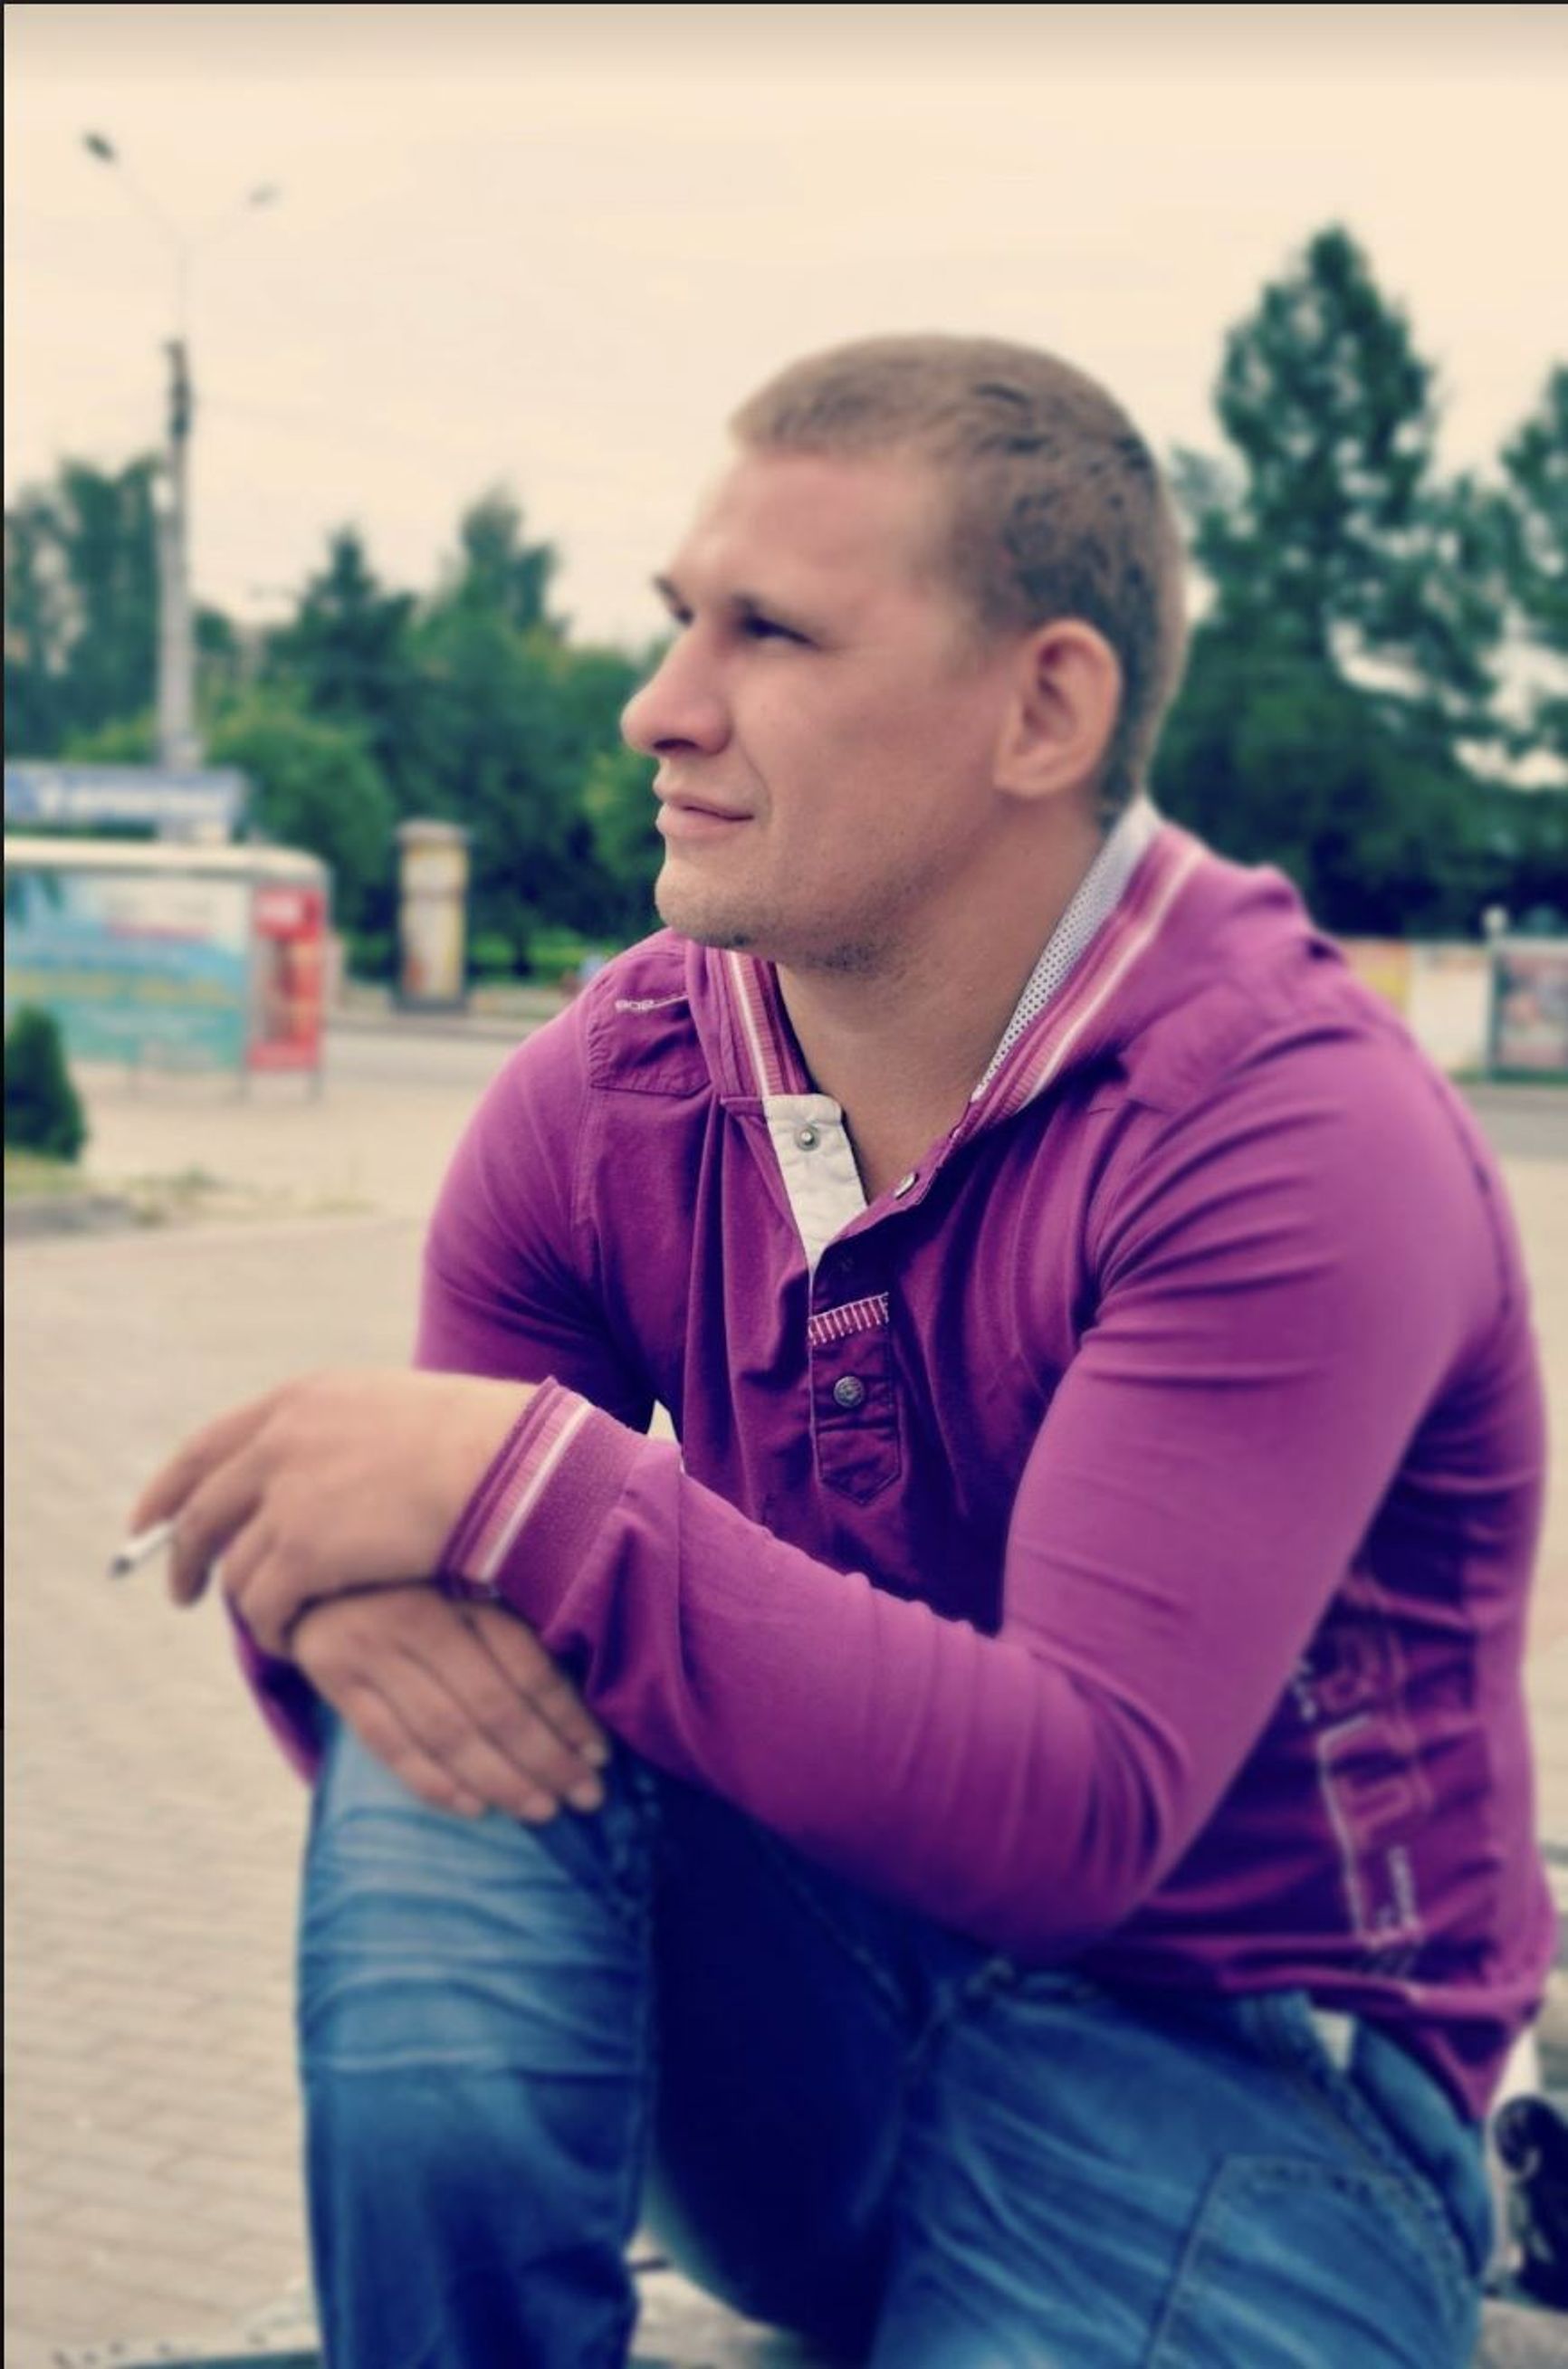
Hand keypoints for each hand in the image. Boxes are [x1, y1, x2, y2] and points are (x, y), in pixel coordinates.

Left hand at [130, 1368, 532, 1655]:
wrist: (513, 1470)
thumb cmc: (487, 1447)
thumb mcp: (400, 1416)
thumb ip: (347, 1436)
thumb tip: (325, 1472)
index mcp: (303, 1400)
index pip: (208, 1447)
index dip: (170, 1489)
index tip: (149, 1522)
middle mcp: (281, 1440)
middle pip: (201, 1509)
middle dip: (181, 1555)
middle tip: (180, 1591)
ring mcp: (287, 1494)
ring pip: (236, 1570)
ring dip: (248, 1604)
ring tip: (272, 1627)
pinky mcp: (302, 1551)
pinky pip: (263, 1608)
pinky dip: (273, 1632)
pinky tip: (293, 1643)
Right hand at [292, 1584, 609, 1822]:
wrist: (315, 1564)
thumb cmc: (411, 1577)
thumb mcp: (464, 1580)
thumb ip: (507, 1622)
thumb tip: (580, 1692)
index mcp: (462, 1588)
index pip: (526, 1663)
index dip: (567, 1714)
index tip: (600, 1753)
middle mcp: (418, 1617)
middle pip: (493, 1705)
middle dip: (546, 1758)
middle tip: (586, 1796)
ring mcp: (372, 1649)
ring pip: (447, 1732)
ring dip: (500, 1780)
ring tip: (541, 1810)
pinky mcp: (335, 1679)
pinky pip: (390, 1745)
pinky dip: (434, 1783)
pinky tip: (475, 1808)